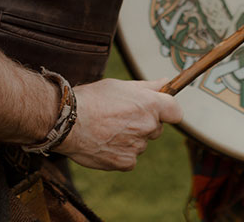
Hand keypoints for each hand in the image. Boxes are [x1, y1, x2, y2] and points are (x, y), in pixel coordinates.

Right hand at [55, 78, 181, 170]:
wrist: (68, 122)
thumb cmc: (92, 99)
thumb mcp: (121, 85)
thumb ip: (148, 87)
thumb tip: (166, 81)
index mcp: (150, 104)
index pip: (175, 112)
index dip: (167, 111)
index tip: (160, 110)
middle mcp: (148, 126)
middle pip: (156, 128)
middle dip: (144, 123)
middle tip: (121, 117)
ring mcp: (137, 146)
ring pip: (141, 143)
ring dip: (130, 138)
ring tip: (107, 129)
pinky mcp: (126, 162)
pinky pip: (130, 158)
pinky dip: (120, 153)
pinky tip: (105, 142)